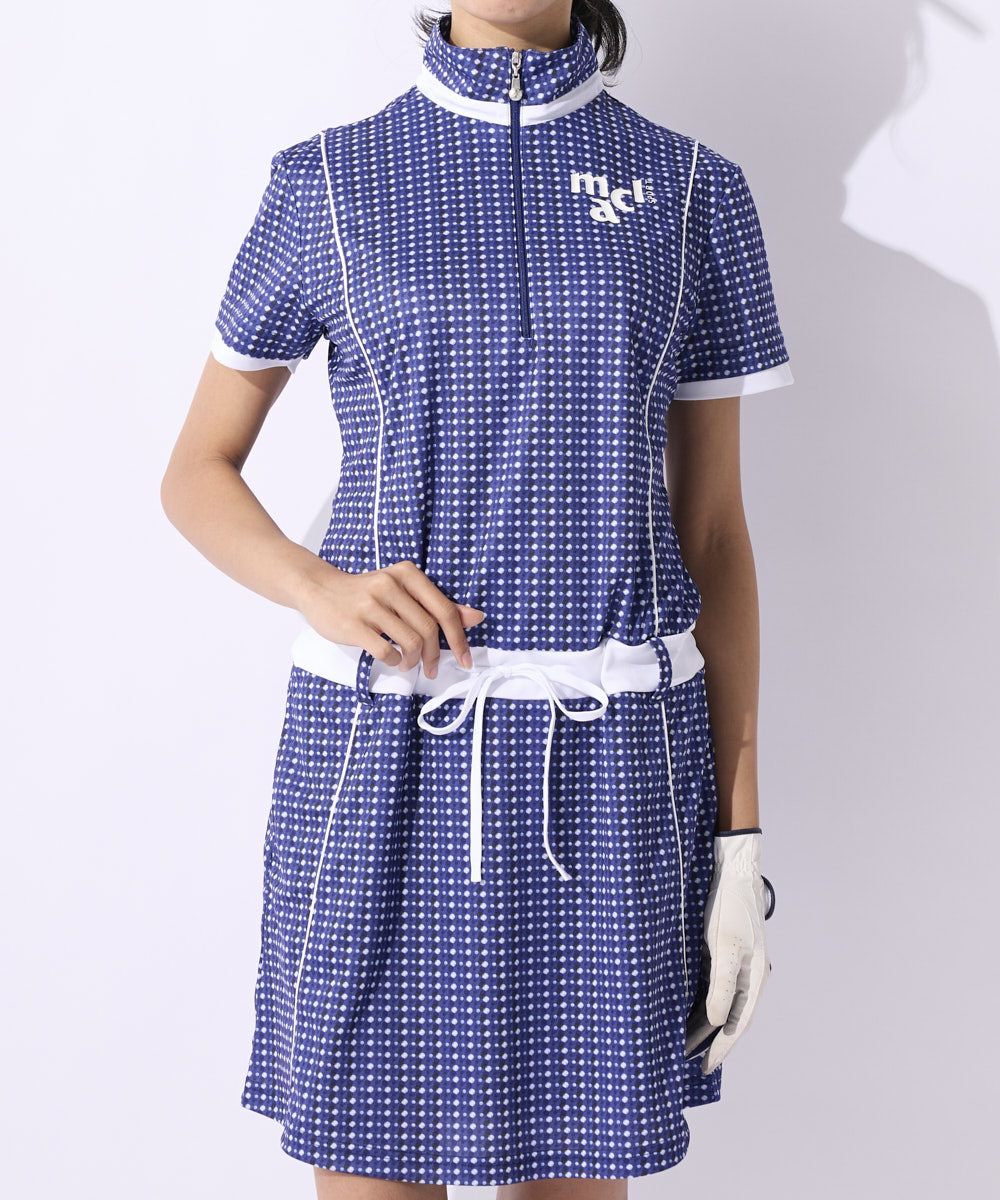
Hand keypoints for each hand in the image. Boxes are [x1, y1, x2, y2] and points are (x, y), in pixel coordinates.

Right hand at [296, 558, 484, 676]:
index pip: (445, 610)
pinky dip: (394, 661)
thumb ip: (438, 604)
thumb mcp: (404, 591)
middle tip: (432, 667)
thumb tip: (476, 617)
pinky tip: (391, 659)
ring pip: (410, 642)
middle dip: (435, 655)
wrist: (320, 588)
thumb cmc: (367, 593)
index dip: (459, 639)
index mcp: (407, 574)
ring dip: (413, 660)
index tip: (464, 659)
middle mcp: (390, 585)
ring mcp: (370, 604)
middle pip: (429, 629)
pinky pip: (386, 651)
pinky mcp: (354, 624)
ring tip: (408, 662)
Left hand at [685, 829, 772, 1073]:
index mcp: (754, 979)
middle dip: (710, 1040)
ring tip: (682, 1040)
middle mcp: (748, 976)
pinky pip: (713, 986)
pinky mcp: (723, 953)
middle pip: (729, 1018)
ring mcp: (737, 965)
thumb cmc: (730, 908)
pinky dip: (700, 1001)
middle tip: (687, 1059)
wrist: (733, 871)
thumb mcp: (724, 947)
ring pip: (720, 1003)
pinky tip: (684, 1008)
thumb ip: (721, 986)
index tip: (705, 1068)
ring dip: (703, 1022)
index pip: (737, 1025)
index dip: (722, 1048)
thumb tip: (714, 1021)